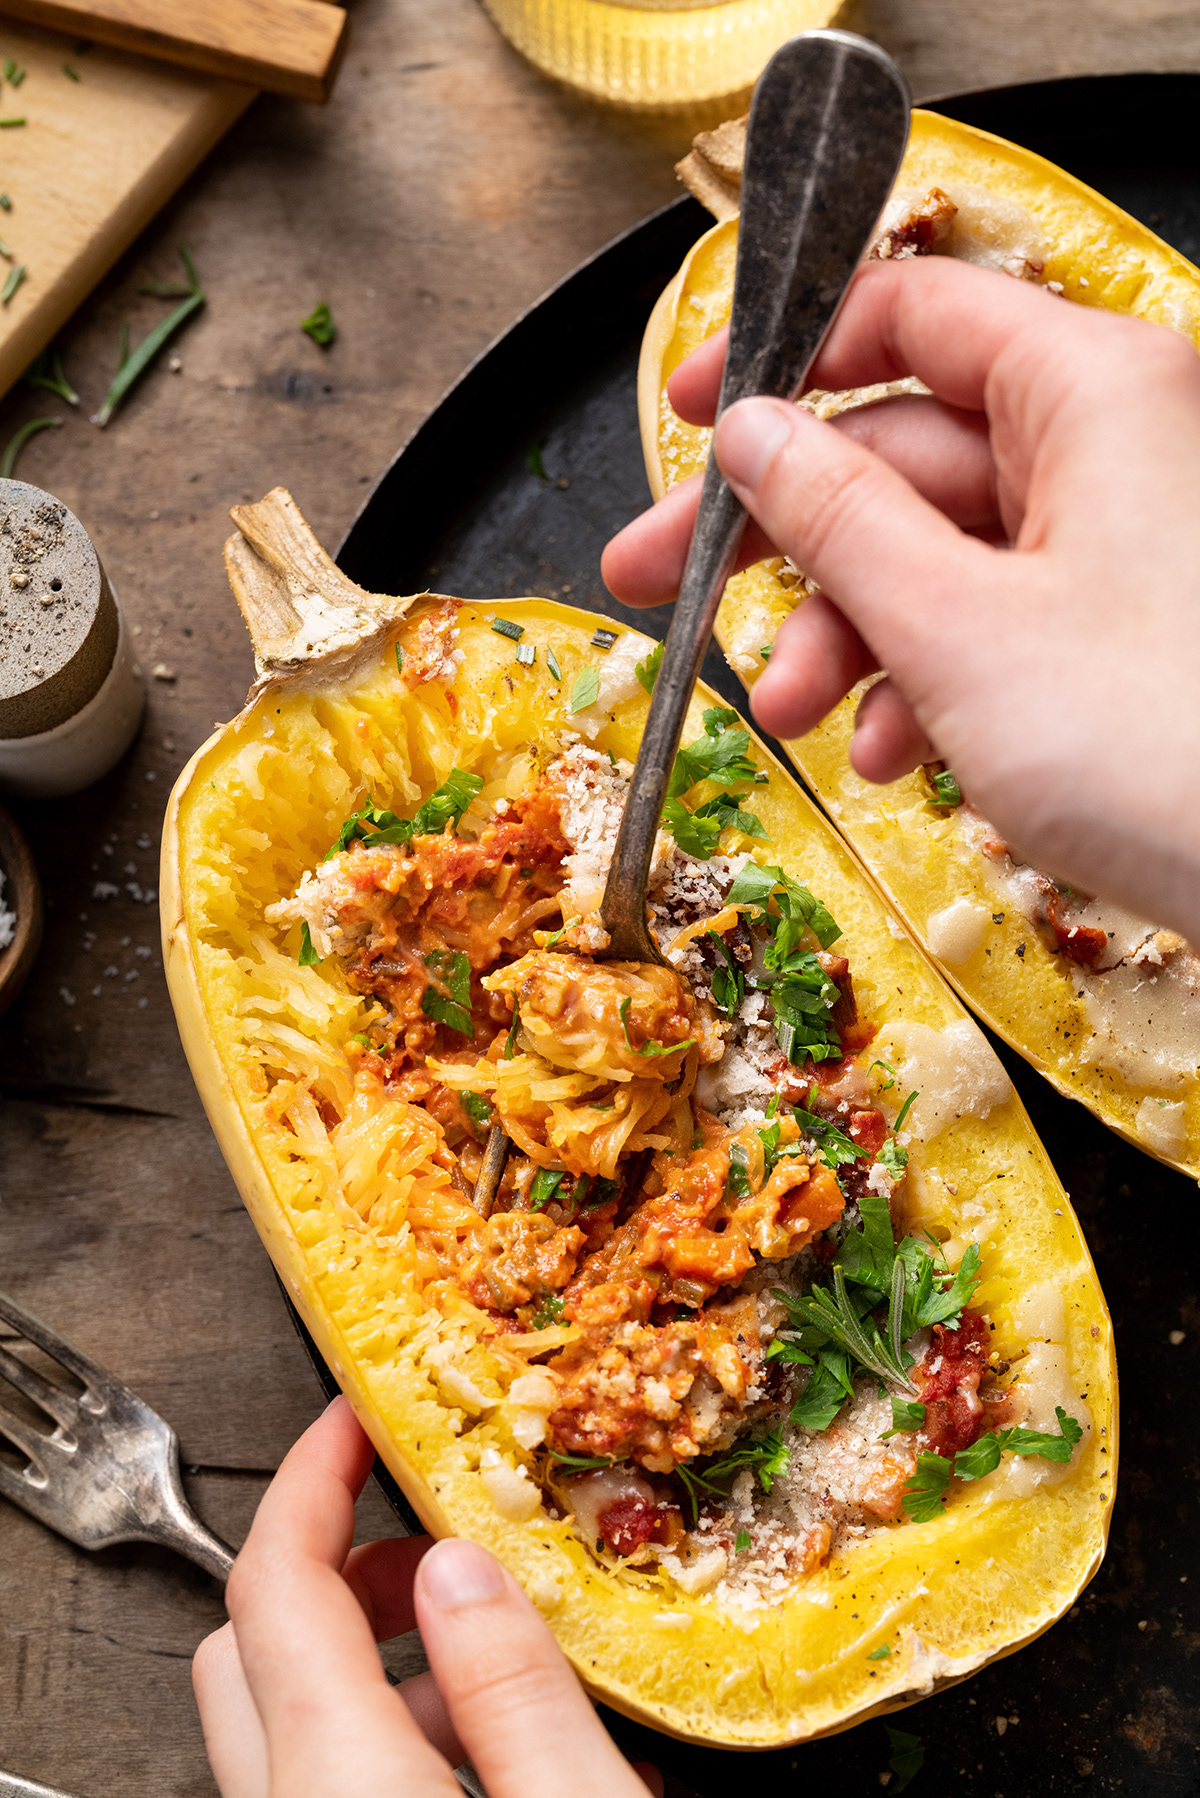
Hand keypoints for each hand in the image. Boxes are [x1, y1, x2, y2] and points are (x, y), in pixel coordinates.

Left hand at [193, 1398, 661, 1797]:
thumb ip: (517, 1691)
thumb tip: (461, 1567)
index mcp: (338, 1779)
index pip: (276, 1579)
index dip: (314, 1474)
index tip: (358, 1416)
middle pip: (255, 1642)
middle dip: (346, 1567)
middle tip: (440, 1540)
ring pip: (288, 1722)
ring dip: (377, 1665)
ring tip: (503, 1666)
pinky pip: (327, 1788)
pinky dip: (389, 1744)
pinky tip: (506, 1758)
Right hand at [602, 256, 1199, 941]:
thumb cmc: (1167, 749)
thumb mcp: (955, 628)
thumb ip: (836, 519)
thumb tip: (751, 435)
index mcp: (1092, 389)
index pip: (907, 313)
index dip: (781, 361)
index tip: (689, 417)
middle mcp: (1116, 443)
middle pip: (903, 452)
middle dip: (784, 544)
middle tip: (667, 588)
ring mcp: (1125, 538)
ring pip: (941, 550)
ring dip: (847, 635)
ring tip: (790, 715)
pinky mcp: (1127, 625)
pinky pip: (997, 617)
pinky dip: (927, 678)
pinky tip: (893, 751)